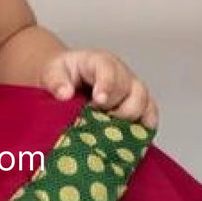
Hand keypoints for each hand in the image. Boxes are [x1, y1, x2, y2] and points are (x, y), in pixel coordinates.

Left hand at [40, 48, 158, 128]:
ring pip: (145, 102)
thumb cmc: (62, 74)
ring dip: (131, 119)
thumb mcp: (52, 72)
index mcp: (100, 61)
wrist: (68, 79)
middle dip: (118, 108)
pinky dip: (144, 128)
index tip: (99, 101)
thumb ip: (56, 81)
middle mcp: (121, 73)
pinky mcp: (137, 104)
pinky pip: (150, 115)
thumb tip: (65, 94)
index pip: (109, 70)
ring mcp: (132, 88)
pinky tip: (133, 139)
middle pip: (132, 89)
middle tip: (99, 119)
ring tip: (111, 130)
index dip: (107, 86)